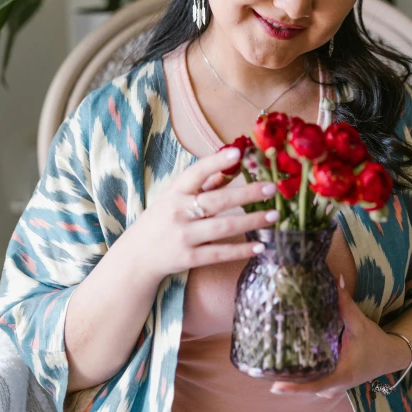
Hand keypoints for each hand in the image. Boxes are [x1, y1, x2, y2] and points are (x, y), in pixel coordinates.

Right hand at [131, 147, 279, 281]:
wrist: (137, 256)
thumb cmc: (161, 220)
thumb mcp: (175, 198)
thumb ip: (204, 184)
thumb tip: (233, 164)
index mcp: (175, 192)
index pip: (196, 173)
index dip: (216, 162)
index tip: (239, 152)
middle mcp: (178, 212)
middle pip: (217, 201)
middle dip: (247, 194)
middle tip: (272, 188)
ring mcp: (184, 236)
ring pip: (223, 227)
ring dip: (252, 221)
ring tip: (274, 215)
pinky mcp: (189, 258)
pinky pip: (220, 253)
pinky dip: (241, 250)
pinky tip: (260, 245)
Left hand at [270, 277, 408, 397]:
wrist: (390, 356)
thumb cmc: (375, 342)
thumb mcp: (360, 322)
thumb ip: (345, 303)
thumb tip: (335, 278)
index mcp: (341, 375)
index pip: (314, 385)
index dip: (295, 388)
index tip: (276, 388)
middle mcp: (335, 385)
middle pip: (306, 387)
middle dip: (286, 380)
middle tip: (265, 370)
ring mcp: (333, 387)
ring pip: (308, 386)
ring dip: (292, 379)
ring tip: (270, 368)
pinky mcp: (332, 383)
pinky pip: (313, 383)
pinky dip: (301, 377)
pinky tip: (286, 365)